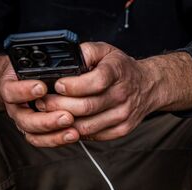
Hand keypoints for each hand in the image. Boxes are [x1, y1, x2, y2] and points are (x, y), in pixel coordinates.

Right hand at [0, 62, 80, 146]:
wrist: (19, 81)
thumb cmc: (27, 69)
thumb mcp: (30, 60)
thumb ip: (41, 62)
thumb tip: (60, 62)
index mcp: (10, 87)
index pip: (11, 91)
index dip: (25, 90)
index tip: (41, 87)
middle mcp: (15, 108)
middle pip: (25, 120)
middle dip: (47, 120)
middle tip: (67, 117)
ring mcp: (24, 122)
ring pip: (33, 135)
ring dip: (55, 136)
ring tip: (73, 132)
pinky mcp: (34, 132)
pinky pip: (43, 141)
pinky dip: (58, 140)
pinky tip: (72, 136)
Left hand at [35, 42, 191, 141]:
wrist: (147, 86)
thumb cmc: (121, 69)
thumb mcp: (106, 51)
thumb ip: (86, 52)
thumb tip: (67, 58)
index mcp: (118, 72)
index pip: (95, 82)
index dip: (73, 86)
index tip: (57, 85)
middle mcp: (122, 95)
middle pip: (87, 107)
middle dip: (60, 106)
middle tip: (43, 103)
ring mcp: (123, 115)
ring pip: (87, 126)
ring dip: (64, 123)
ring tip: (50, 115)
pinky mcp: (121, 130)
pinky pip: (94, 136)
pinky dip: (77, 132)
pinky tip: (67, 125)